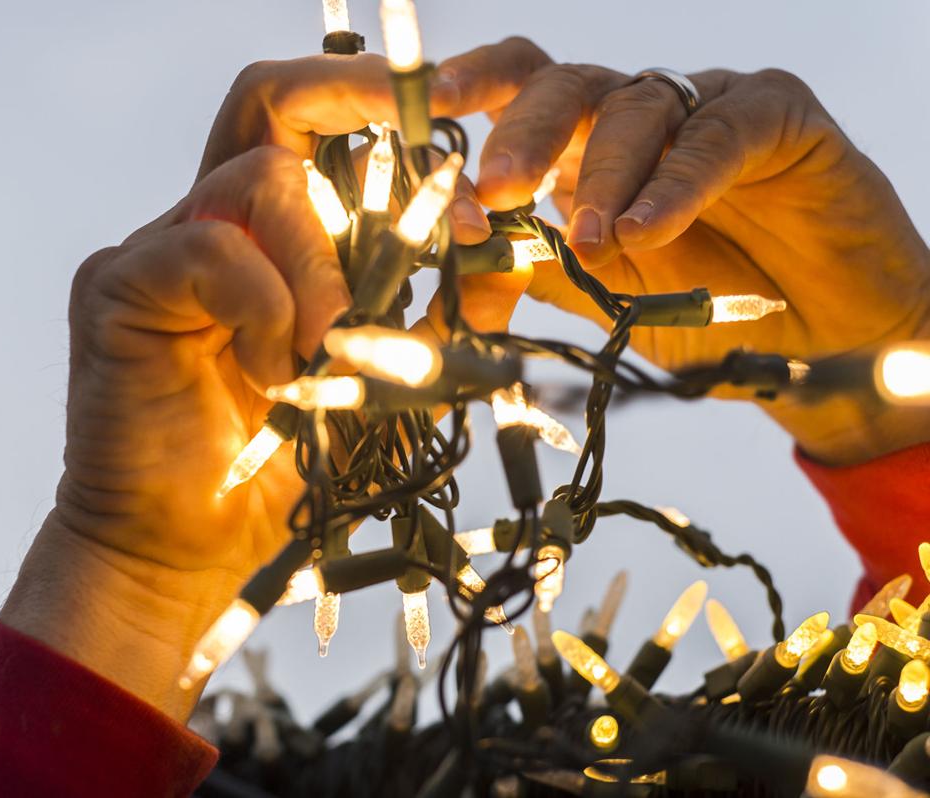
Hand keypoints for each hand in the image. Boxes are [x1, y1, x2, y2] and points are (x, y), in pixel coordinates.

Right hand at [0, 56, 532, 720]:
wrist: (185, 553)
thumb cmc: (277, 473)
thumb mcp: (382, 386)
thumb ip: (434, 321)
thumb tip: (504, 258)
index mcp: (268, 242)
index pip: (307, 129)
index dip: (372, 105)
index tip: (448, 126)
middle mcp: (209, 225)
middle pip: (268, 110)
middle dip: (349, 105)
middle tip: (425, 160)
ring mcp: (158, 248)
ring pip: (257, 178)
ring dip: (320, 264)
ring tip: (326, 348)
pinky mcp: (117, 284)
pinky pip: (208, 249)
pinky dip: (264, 305)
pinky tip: (273, 372)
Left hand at [436, 39, 929, 463]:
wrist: (815, 342)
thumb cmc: (702, 310)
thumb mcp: (596, 296)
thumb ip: (530, 273)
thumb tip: (449, 275)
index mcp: (579, 146)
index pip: (509, 94)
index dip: (461, 107)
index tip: (410, 135)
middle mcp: (633, 116)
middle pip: (561, 83)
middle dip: (520, 130)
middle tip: (496, 186)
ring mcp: (703, 107)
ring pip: (637, 106)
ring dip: (604, 174)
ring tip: (595, 241)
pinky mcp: (775, 114)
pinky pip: (719, 132)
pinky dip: (677, 181)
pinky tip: (647, 227)